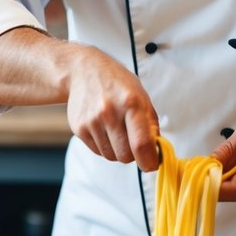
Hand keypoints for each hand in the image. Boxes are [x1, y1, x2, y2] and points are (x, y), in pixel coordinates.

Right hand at [66, 46, 159, 170]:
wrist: (84, 70)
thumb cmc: (117, 83)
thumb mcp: (141, 96)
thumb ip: (151, 125)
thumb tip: (156, 153)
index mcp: (130, 102)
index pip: (141, 144)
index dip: (149, 161)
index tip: (151, 165)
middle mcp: (109, 112)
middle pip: (125, 156)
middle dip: (133, 154)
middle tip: (133, 140)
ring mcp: (92, 121)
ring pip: (111, 156)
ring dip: (118, 150)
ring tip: (116, 130)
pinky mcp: (79, 128)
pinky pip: (98, 151)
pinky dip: (105, 146)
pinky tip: (104, 128)